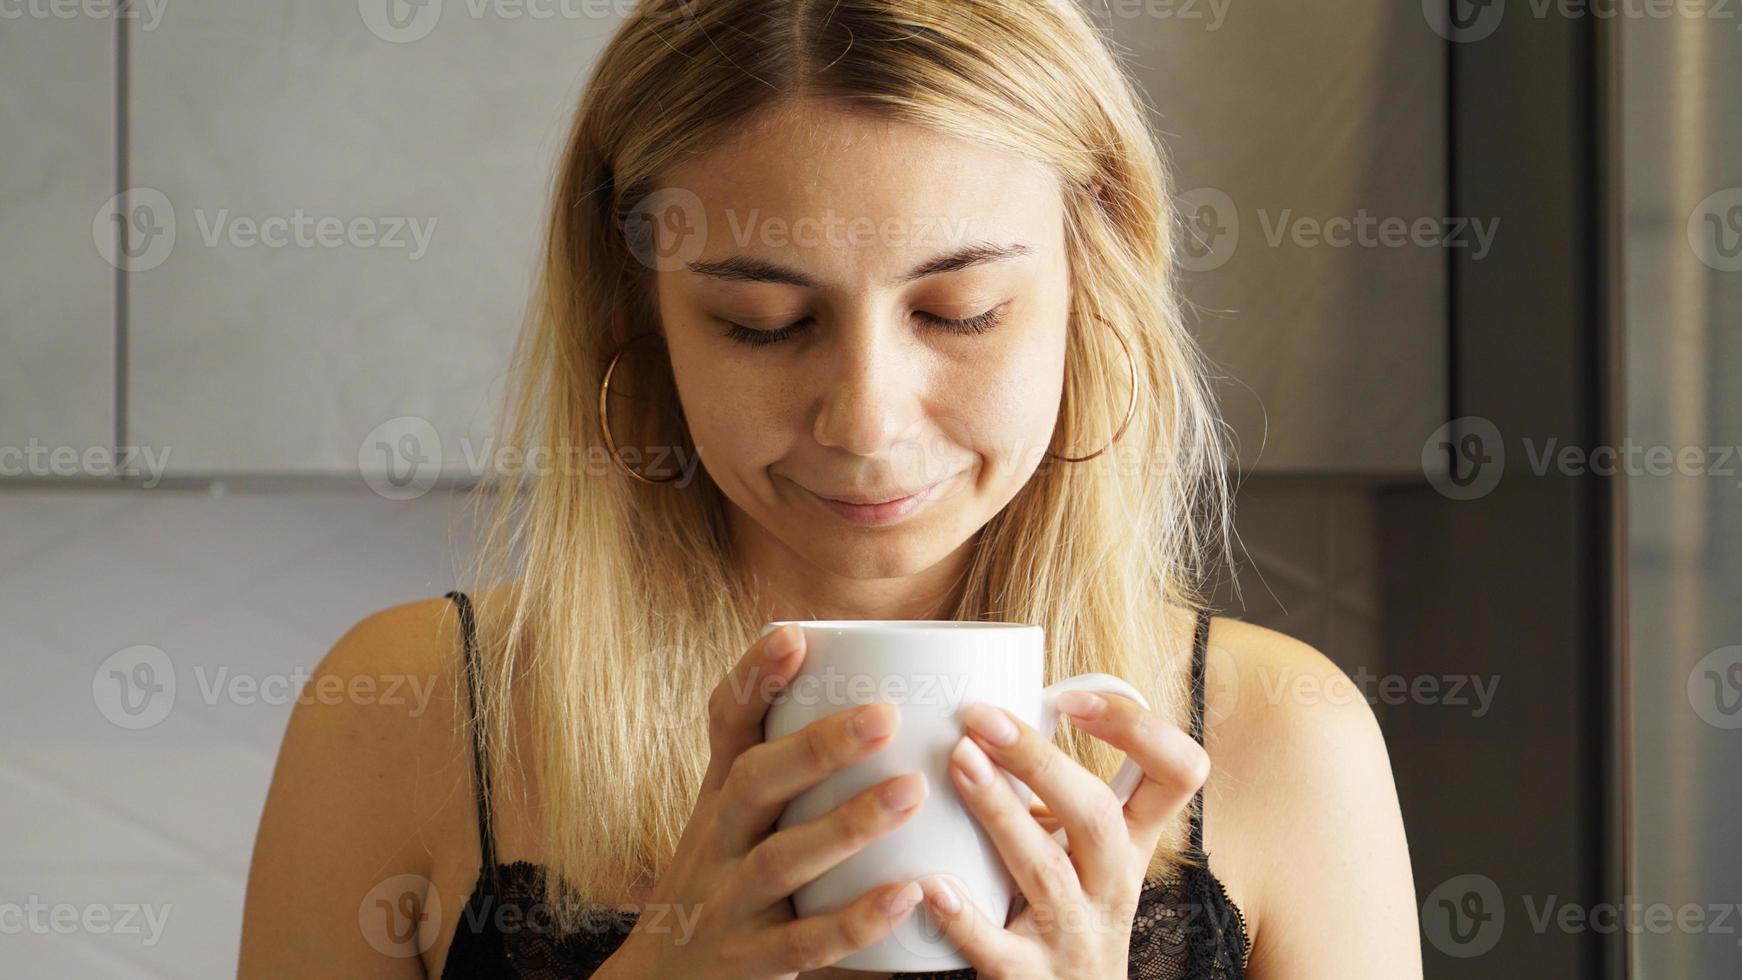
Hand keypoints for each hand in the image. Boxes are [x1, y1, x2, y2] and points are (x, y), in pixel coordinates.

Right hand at [611, 624, 928, 978]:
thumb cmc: (721, 884)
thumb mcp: (733, 820)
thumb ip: (784, 764)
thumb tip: (868, 687)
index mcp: (718, 797)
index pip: (725, 726)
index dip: (754, 678)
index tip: (794, 634)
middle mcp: (716, 842)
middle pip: (755, 784)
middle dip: (816, 747)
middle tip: (885, 715)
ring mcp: (729, 904)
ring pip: (783, 860)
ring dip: (848, 825)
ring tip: (912, 790)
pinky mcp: (750, 963)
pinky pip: (806, 943)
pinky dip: (856, 920)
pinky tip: (908, 893)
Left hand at [915, 692, 1210, 979]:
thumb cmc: (1064, 909)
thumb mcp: (1082, 848)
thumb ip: (1053, 788)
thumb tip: (990, 706)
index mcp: (1132, 840)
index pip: (1178, 772)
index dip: (1138, 729)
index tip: (1072, 702)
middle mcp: (1113, 884)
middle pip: (1097, 815)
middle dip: (1040, 761)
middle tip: (982, 718)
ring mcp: (1075, 934)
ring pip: (1046, 871)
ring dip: (999, 812)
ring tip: (958, 764)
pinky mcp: (1032, 978)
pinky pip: (999, 950)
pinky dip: (965, 918)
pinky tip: (932, 886)